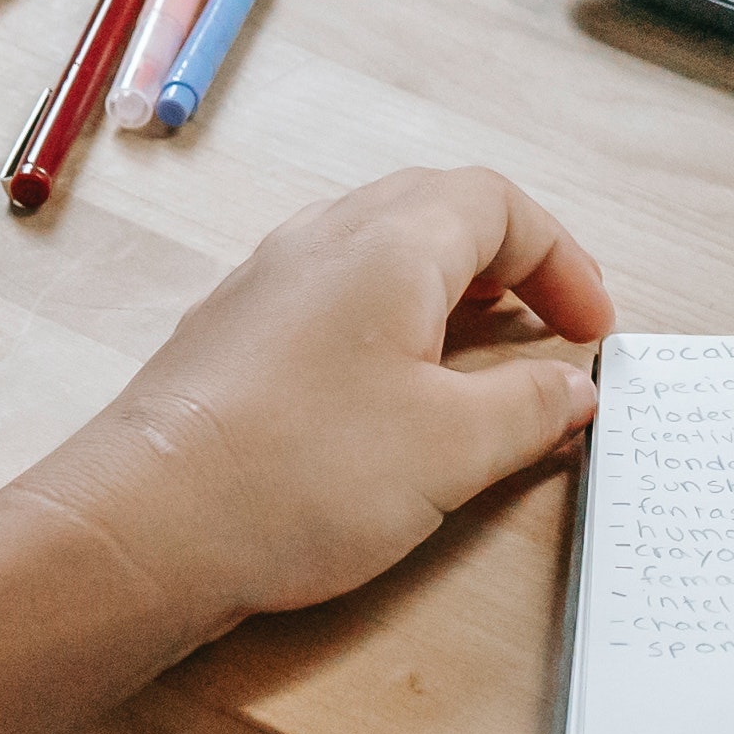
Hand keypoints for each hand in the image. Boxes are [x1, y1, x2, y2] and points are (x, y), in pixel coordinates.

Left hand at [0, 167, 611, 733]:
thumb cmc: (296, 477)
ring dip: (446, 297)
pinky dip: (386, 330)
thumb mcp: (453, 449)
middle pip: (437, 213)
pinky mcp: (229, 339)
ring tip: (480, 369)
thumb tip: (573, 387)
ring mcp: (265, 285)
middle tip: (548, 334)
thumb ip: (531, 407)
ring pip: (378, 255)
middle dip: (509, 268)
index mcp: (391, 243)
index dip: (563, 261)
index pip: (500, 204)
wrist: (141, 529)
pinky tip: (390, 405)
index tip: (592, 332)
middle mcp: (323, 241)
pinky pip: (329, 302)